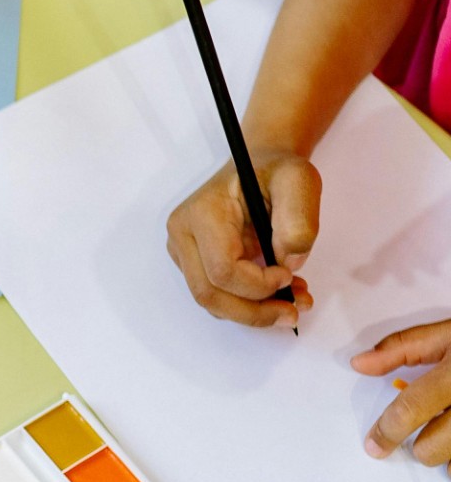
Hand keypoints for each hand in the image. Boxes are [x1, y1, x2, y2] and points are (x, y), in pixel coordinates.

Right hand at [166, 153, 318, 325]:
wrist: (259, 169)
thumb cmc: (274, 172)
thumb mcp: (298, 180)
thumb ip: (299, 219)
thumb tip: (289, 262)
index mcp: (202, 212)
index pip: (222, 269)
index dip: (258, 284)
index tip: (289, 275)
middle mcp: (183, 235)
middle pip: (209, 294)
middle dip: (254, 311)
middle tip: (292, 312)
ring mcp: (183, 252)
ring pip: (212, 302)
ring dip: (253, 312)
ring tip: (292, 302)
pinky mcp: (193, 264)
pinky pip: (218, 297)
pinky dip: (249, 305)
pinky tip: (278, 294)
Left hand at [354, 322, 450, 461]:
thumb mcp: (448, 334)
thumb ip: (403, 347)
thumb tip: (360, 364)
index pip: (411, 408)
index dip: (387, 430)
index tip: (373, 445)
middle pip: (430, 448)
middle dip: (421, 444)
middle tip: (429, 427)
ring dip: (445, 451)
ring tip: (450, 427)